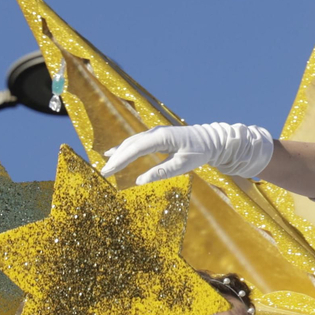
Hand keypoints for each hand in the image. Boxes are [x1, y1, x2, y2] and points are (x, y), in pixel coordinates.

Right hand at [100, 123, 275, 185]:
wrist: (211, 139)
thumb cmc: (199, 152)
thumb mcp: (183, 165)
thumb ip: (162, 172)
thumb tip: (141, 182)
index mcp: (162, 137)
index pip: (135, 149)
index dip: (120, 160)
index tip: (108, 171)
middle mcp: (156, 132)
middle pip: (130, 145)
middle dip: (115, 158)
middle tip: (103, 173)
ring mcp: (155, 133)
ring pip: (131, 142)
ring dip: (118, 153)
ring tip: (106, 165)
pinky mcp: (157, 136)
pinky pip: (136, 142)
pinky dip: (124, 148)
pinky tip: (114, 152)